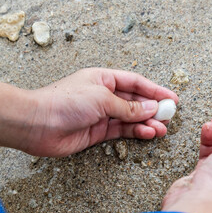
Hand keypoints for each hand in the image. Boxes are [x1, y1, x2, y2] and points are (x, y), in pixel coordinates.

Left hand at [20, 68, 177, 156]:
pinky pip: (123, 130)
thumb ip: (129, 107)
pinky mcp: (99, 131)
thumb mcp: (102, 99)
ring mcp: (102, 114)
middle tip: (169, 117)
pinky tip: (148, 134)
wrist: (38, 124)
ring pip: (132, 118)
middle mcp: (105, 95)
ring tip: (162, 129)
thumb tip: (151, 108)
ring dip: (148, 123)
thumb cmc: (65, 102)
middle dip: (153, 109)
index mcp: (105, 79)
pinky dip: (136, 132)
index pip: (136, 83)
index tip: (172, 98)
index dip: (155, 90)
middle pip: (136, 102)